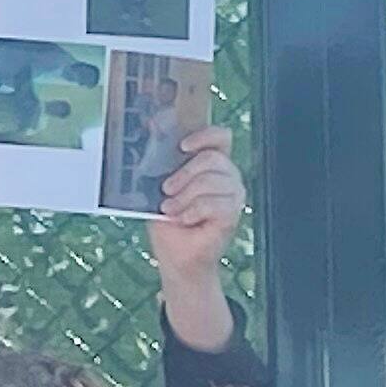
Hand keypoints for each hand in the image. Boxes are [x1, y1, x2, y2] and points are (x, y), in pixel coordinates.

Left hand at [147, 127, 245, 350]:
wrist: (176, 258)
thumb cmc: (169, 223)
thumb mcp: (160, 188)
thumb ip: (162, 162)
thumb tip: (151, 128)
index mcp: (212, 165)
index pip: (221, 137)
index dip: (205, 136)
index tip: (182, 146)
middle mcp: (228, 177)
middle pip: (213, 158)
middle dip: (184, 174)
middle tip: (165, 191)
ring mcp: (234, 196)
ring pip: (211, 181)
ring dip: (184, 197)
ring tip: (171, 211)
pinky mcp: (233, 215)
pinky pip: (213, 203)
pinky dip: (192, 211)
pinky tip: (183, 220)